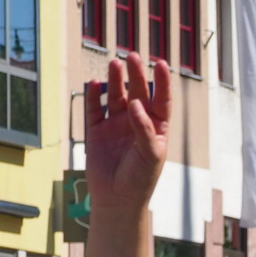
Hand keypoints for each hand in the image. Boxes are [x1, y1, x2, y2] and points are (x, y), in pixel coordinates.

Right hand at [84, 54, 171, 215]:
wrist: (117, 200)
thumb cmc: (140, 180)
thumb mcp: (150, 155)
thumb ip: (144, 129)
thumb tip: (135, 103)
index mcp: (156, 127)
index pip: (161, 99)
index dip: (162, 81)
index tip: (161, 63)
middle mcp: (136, 122)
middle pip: (137, 91)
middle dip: (136, 74)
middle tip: (132, 56)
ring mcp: (115, 125)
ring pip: (115, 96)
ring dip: (115, 80)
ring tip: (114, 63)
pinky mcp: (96, 131)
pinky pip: (94, 109)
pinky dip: (93, 96)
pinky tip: (94, 84)